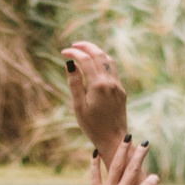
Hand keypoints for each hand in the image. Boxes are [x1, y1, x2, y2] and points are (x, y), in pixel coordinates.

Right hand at [62, 39, 129, 154]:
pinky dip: (103, 61)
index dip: (74, 53)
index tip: (63, 52)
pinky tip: (96, 64)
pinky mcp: (121, 91)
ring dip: (96, 52)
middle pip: (99, 55)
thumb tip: (70, 64)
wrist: (114, 139)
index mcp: (98, 85)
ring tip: (84, 51)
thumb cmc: (92, 127)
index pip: (85, 60)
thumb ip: (75, 84)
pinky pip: (113, 69)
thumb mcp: (79, 106)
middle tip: (74, 45)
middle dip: (86, 47)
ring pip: (108, 60)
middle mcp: (110, 82)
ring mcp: (117, 86)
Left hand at [72, 133, 161, 184]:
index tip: (155, 180)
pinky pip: (95, 174)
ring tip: (127, 138)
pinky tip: (96, 151)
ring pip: (116, 166)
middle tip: (145, 143)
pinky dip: (95, 163)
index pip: (149, 183)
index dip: (154, 180)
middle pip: (133, 168)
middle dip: (140, 154)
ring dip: (122, 151)